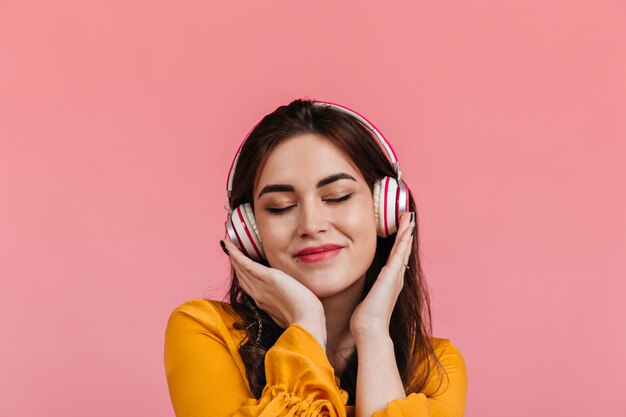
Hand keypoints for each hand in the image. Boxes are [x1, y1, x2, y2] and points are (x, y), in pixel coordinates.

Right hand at [221, 239, 326, 346]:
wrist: (306, 320)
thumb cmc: (304, 317)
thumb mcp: (291, 311)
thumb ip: (286, 303)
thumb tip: (290, 299)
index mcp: (264, 302)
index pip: (249, 285)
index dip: (242, 274)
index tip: (237, 265)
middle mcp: (258, 295)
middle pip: (242, 277)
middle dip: (235, 264)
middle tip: (229, 251)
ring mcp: (261, 287)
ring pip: (242, 270)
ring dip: (233, 257)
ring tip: (227, 246)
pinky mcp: (267, 278)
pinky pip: (247, 265)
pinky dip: (237, 256)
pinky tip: (230, 248)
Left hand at [349, 212, 414, 342]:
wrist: (370, 330)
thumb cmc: (366, 319)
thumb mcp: (366, 300)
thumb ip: (368, 292)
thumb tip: (363, 292)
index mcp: (390, 282)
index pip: (396, 258)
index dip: (400, 244)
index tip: (401, 230)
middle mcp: (396, 278)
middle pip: (403, 250)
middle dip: (406, 234)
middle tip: (408, 217)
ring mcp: (395, 276)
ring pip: (403, 249)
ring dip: (407, 232)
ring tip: (409, 217)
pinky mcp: (391, 275)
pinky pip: (400, 253)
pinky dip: (404, 240)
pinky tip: (407, 229)